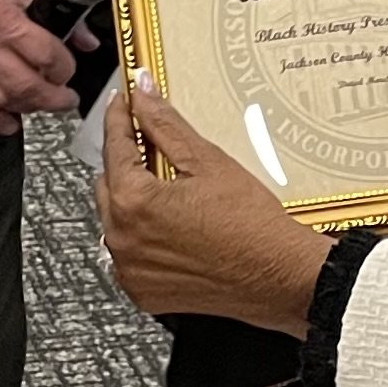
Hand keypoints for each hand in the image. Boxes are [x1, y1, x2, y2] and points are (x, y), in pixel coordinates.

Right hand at [0, 0, 90, 134]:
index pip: (46, 57)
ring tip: (41, 107)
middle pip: (25, 86)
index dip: (64, 69)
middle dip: (53, 99)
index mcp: (5, 18)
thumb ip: (59, 9)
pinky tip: (8, 123)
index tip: (68, 70)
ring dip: (26, 109)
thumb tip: (84, 38)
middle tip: (66, 100)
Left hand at [97, 72, 332, 332]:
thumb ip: (166, 125)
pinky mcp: (143, 291)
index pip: (114, 147)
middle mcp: (122, 238)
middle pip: (107, 184)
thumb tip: (143, 95)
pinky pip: (128, 256)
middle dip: (125, 164)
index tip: (123, 105)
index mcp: (133, 201)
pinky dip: (141, 238)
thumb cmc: (252, 225)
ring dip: (131, 203)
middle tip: (151, 150)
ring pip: (116, 221)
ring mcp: (130, 269)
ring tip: (168, 194)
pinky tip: (171, 229)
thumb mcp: (208, 162)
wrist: (279, 276)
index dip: (118, 119)